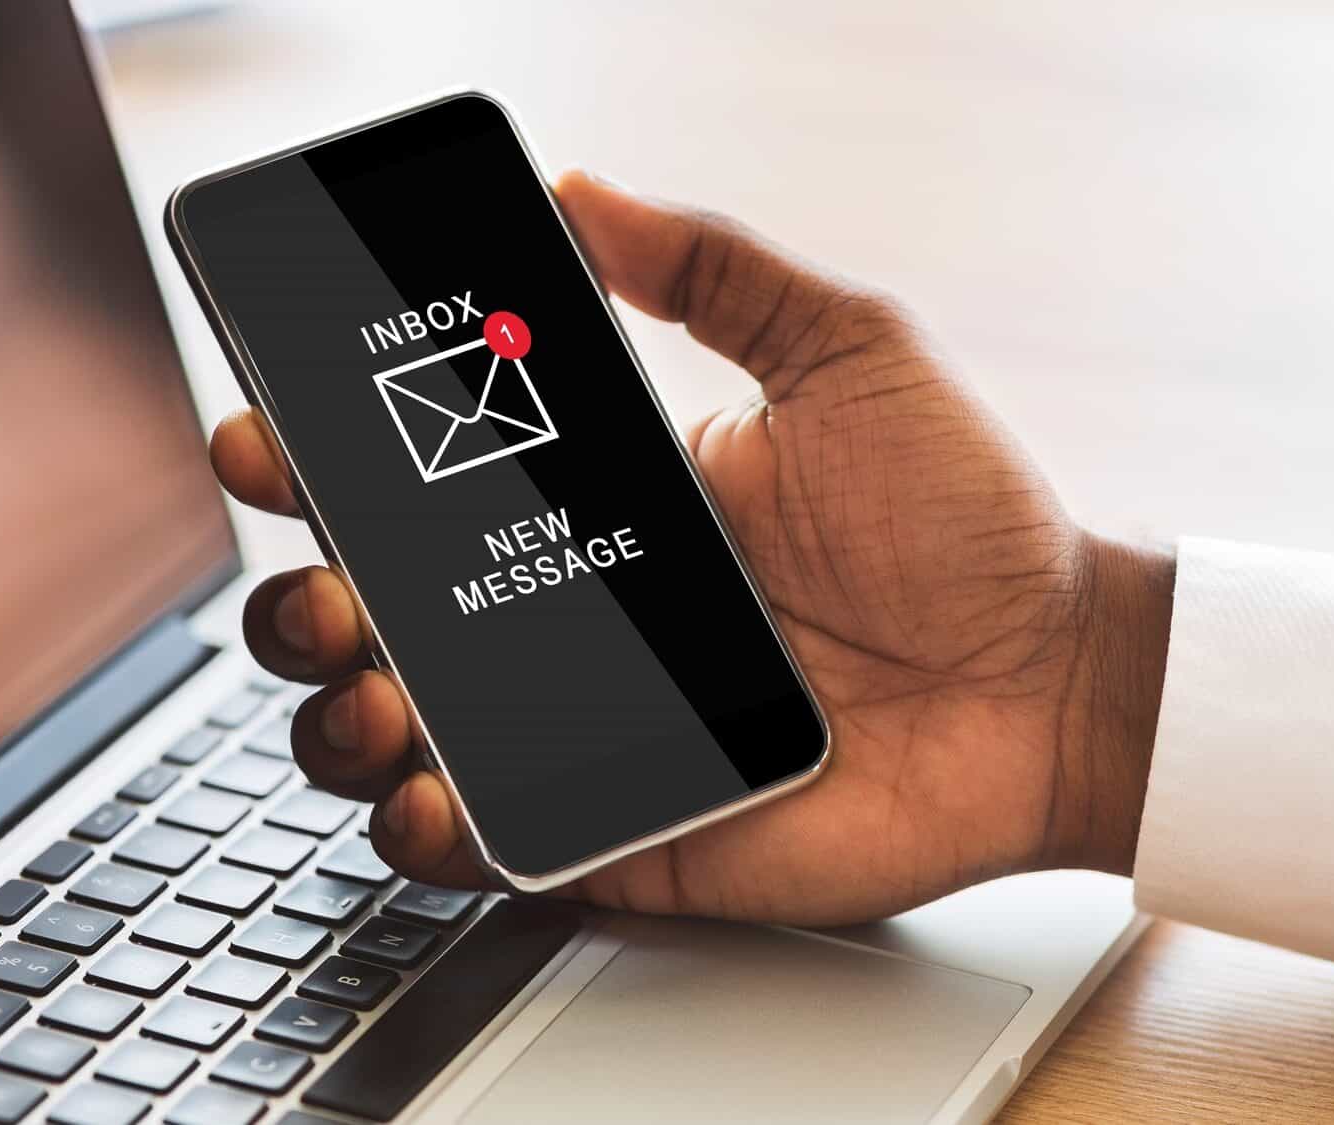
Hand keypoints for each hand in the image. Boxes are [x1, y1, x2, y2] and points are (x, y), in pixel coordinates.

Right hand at [210, 172, 1173, 924]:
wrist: (1057, 679)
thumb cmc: (971, 523)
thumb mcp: (849, 356)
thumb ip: (718, 271)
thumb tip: (584, 191)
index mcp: (612, 506)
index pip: (431, 481)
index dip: (328, 459)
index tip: (276, 433)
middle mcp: (584, 620)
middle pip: (384, 618)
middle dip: (308, 601)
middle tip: (331, 586)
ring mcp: (600, 731)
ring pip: (410, 737)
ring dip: (347, 716)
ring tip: (380, 690)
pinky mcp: (636, 833)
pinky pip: (499, 849)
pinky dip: (433, 837)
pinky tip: (430, 801)